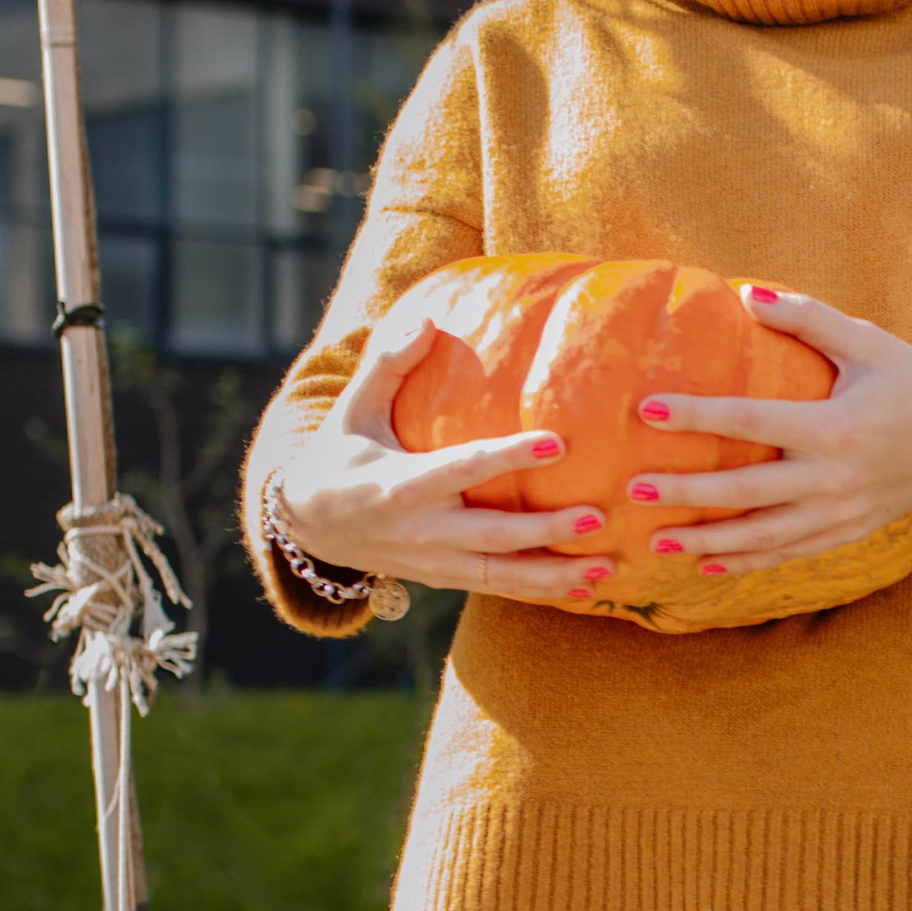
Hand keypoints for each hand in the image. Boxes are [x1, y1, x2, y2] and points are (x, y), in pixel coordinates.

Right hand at [274, 307, 619, 606]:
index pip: (464, 468)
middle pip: (494, 536)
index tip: (556, 443)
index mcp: (401, 484)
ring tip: (604, 568)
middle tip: (598, 516)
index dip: (509, 458)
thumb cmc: (338, 455)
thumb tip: (429, 319)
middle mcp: (422, 530)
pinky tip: (582, 588)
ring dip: (554, 575)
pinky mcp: (443, 578)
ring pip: (501, 576)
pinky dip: (539, 591)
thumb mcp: (353, 407)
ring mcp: (434, 561)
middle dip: (547, 530)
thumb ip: (389, 363)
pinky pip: (496, 589)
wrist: (307, 526)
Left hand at [628, 282, 911, 573]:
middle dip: (687, 493)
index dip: (696, 416)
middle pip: (746, 491)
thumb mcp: (868, 341)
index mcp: (836, 426)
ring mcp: (841, 513)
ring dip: (708, 541)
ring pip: (763, 536)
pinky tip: (709, 563)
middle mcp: (834, 479)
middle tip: (635, 491)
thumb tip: (747, 294)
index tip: (647, 409)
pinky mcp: (849, 532)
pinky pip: (790, 554)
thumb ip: (808, 317)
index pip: (750, 422)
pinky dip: (749, 562)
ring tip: (659, 542)